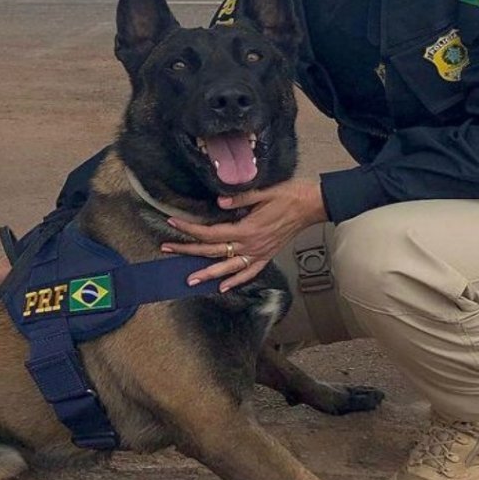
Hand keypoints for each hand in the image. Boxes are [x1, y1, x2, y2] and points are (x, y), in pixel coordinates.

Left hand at [160, 178, 326, 291]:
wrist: (310, 205)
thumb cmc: (288, 195)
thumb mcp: (263, 192)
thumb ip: (239, 199)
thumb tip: (218, 203)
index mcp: (247, 229)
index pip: (211, 232)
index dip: (189, 229)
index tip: (172, 223)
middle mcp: (251, 245)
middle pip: (213, 251)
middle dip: (188, 250)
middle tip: (167, 248)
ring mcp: (259, 253)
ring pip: (228, 268)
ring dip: (207, 274)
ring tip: (189, 279)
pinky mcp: (267, 256)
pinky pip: (250, 272)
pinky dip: (236, 281)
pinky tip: (223, 287)